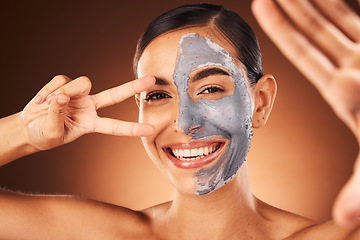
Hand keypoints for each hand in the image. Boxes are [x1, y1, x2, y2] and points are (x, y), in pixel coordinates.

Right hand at [21, 75, 154, 150]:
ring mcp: (78, 95)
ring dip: (65, 91)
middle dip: (133, 87)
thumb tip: (62, 96)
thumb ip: (57, 115)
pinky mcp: (65, 85)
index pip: (115, 126)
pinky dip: (49, 89)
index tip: (150, 130)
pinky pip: (61, 80)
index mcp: (90, 124)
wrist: (28, 128)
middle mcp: (89, 107)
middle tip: (152, 80)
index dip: (132, 128)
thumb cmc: (43, 135)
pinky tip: (41, 101)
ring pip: (83, 83)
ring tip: (46, 104)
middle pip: (115, 94)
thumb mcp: (51, 132)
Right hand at [252, 0, 359, 225]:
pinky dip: (345, 8)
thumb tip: (345, 220)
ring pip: (340, 18)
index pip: (304, 51)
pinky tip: (336, 2)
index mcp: (347, 91)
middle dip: (292, 6)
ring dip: (315, 2)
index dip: (281, 28)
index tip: (263, 4)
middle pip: (317, 27)